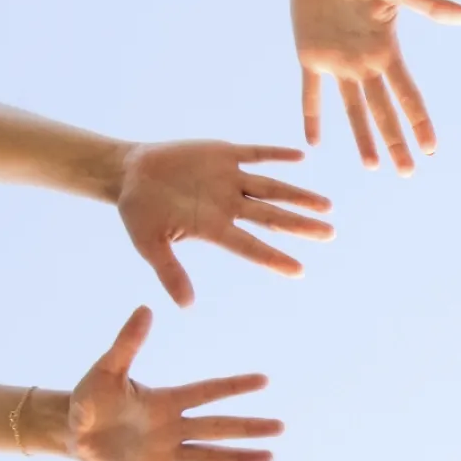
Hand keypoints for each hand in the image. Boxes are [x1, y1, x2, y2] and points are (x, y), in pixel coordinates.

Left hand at [67, 306, 282, 460]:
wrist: (71, 430)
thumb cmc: (89, 396)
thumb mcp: (107, 369)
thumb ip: (127, 343)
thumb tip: (145, 308)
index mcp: (165, 401)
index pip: (207, 392)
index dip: (234, 386)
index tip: (264, 381)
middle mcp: (172, 427)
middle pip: (217, 427)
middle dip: (248, 428)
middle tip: (280, 427)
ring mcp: (164, 453)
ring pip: (208, 457)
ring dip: (237, 457)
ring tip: (269, 458)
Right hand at [114, 140, 330, 306]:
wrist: (130, 174)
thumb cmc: (138, 213)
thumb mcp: (149, 244)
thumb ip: (170, 272)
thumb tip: (187, 306)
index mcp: (213, 228)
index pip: (250, 246)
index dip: (273, 258)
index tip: (299, 271)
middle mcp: (228, 205)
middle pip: (271, 217)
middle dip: (300, 225)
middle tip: (330, 234)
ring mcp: (229, 180)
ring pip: (271, 188)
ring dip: (298, 195)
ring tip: (325, 205)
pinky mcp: (223, 155)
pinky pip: (255, 154)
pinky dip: (275, 154)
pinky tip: (300, 157)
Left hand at [292, 0, 460, 175]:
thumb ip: (428, 3)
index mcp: (387, 50)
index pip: (408, 94)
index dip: (420, 122)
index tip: (431, 149)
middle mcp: (365, 63)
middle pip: (384, 111)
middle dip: (396, 142)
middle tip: (408, 173)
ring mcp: (337, 63)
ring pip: (353, 110)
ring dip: (363, 138)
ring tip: (373, 167)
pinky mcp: (310, 56)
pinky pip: (311, 93)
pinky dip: (312, 117)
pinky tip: (314, 143)